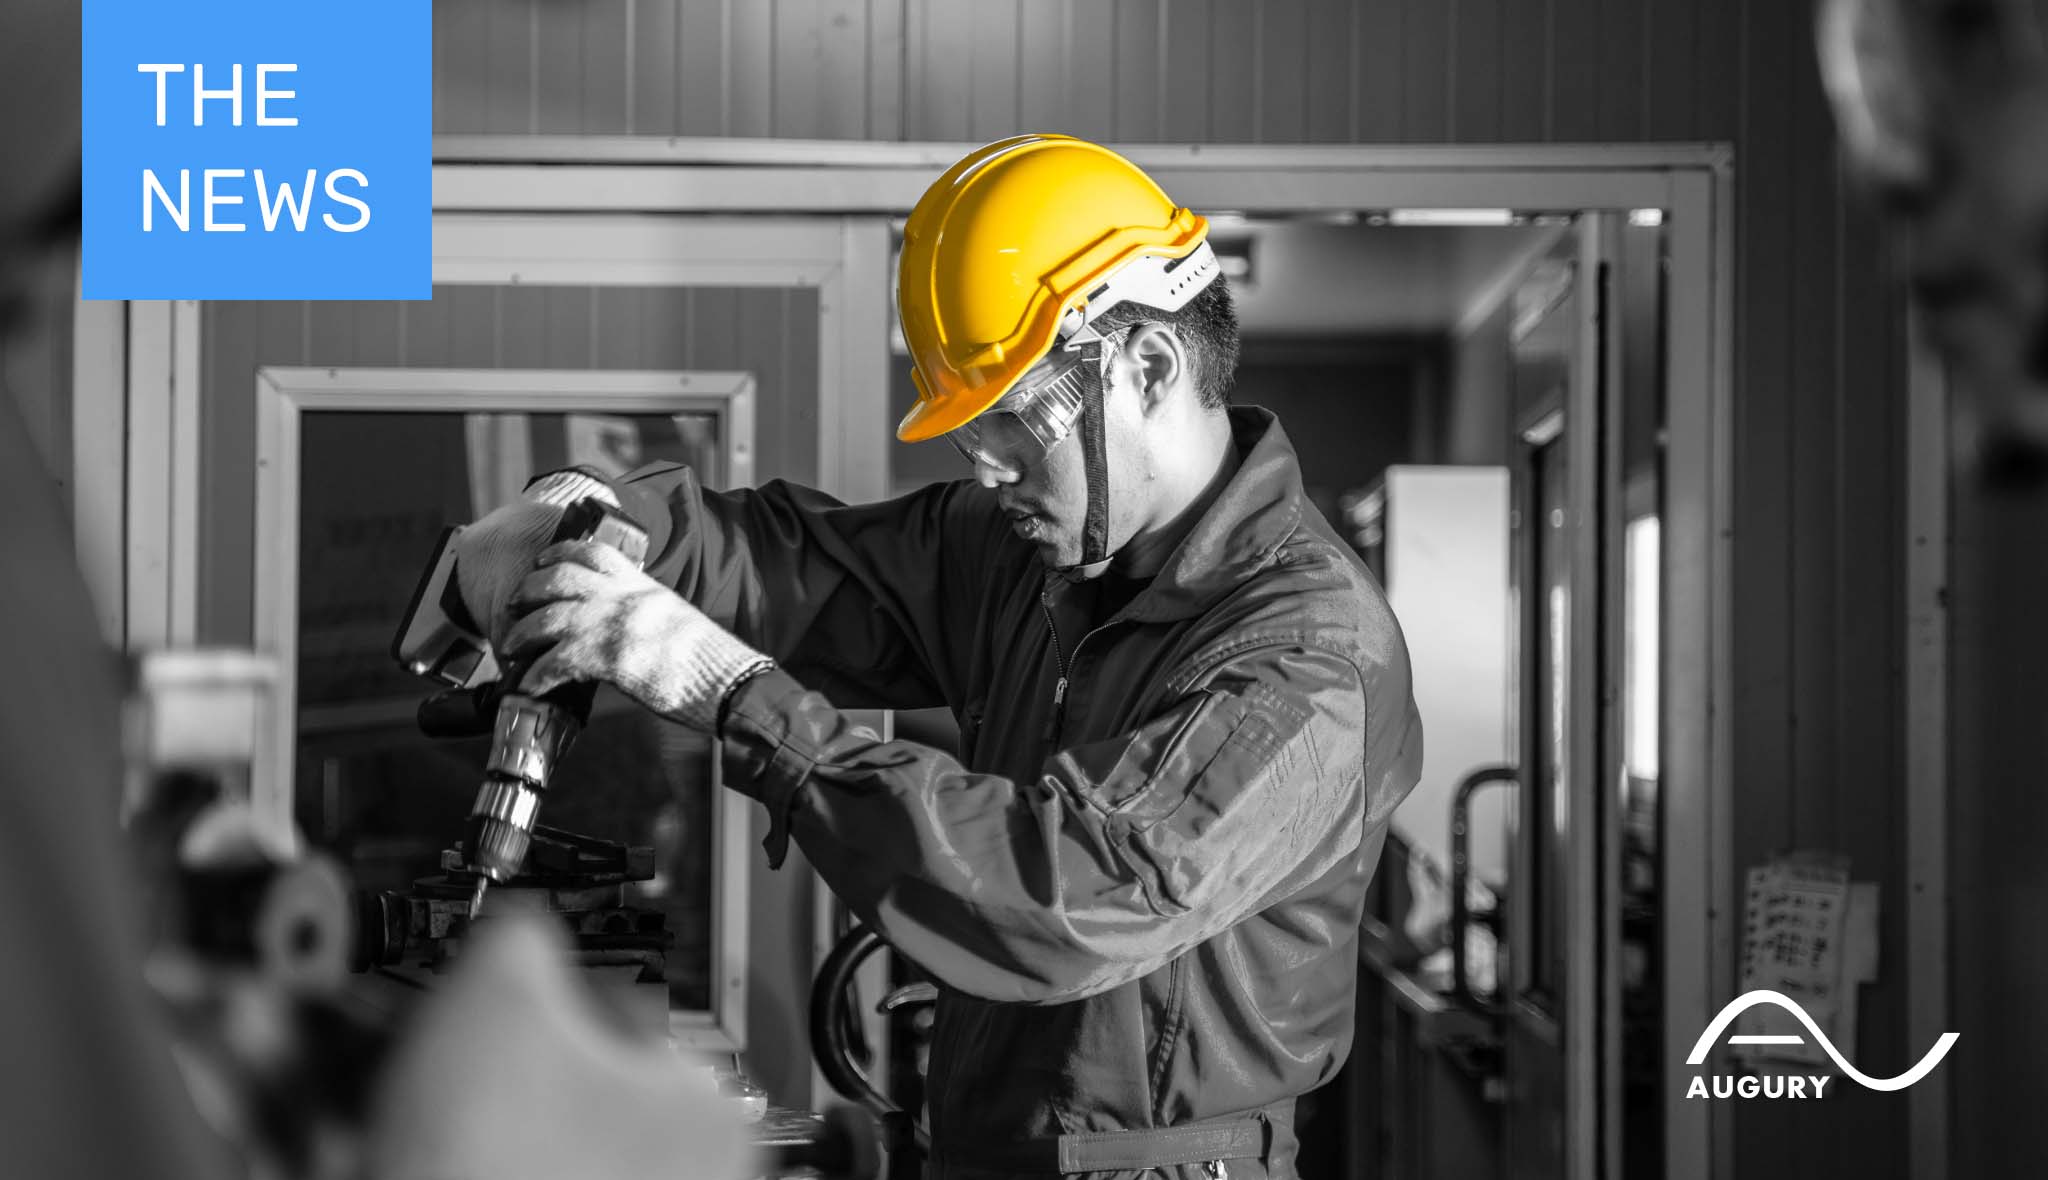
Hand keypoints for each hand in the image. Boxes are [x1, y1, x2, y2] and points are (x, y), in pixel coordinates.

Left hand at [500, 540, 769, 730]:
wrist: (725, 680)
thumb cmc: (705, 657)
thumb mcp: (672, 616)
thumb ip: (642, 610)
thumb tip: (619, 624)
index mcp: (640, 584)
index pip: (593, 552)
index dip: (559, 553)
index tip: (541, 562)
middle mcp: (623, 597)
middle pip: (558, 579)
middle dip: (527, 591)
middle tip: (514, 606)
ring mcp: (613, 625)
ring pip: (547, 618)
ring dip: (522, 635)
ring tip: (512, 649)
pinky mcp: (608, 659)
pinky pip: (555, 663)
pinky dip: (536, 676)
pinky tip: (530, 687)